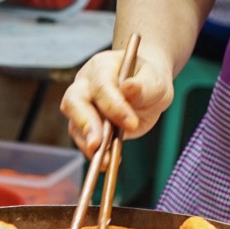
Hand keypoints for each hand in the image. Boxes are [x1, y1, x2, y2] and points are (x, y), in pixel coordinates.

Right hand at [59, 47, 174, 156]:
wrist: (146, 88)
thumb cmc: (149, 80)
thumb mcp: (155, 80)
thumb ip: (144, 85)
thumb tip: (129, 88)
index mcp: (102, 67)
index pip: (102, 86)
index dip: (114, 106)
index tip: (131, 124)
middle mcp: (85, 84)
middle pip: (74, 102)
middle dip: (85, 124)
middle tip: (97, 145)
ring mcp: (81, 105)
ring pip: (75, 124)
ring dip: (88, 144)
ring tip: (105, 161)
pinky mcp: (85, 126)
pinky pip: (83, 140)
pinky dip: (94, 153)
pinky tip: (108, 162)